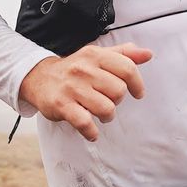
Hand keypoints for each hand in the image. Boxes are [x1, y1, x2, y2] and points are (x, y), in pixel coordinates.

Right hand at [18, 42, 153, 140]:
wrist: (38, 77)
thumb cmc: (74, 69)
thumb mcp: (97, 56)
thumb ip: (123, 55)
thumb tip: (147, 54)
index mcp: (95, 55)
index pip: (127, 68)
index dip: (137, 84)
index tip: (138, 93)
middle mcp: (84, 70)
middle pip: (118, 91)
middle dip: (117, 101)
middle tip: (109, 101)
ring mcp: (72, 88)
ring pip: (106, 108)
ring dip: (107, 116)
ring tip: (100, 114)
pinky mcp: (61, 105)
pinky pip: (85, 123)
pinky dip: (91, 131)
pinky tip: (91, 131)